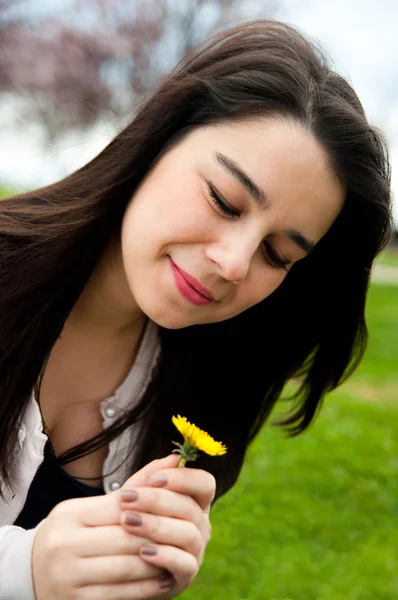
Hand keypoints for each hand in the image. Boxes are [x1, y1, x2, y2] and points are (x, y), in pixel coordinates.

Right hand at [32, 455, 179, 599]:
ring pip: (126, 567)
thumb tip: (172, 459)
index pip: (119, 507)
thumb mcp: (93, 507)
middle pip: (125, 537)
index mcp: (69, 515)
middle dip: (158, 536)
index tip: (177, 508)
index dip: (150, 507)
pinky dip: (146, 587)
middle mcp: (64, 544)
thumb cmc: (73, 533)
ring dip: (156, 563)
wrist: (32, 571)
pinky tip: (163, 580)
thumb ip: (135, 486)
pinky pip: (120, 594)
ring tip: (177, 557)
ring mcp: (68, 575)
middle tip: (184, 535)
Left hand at [119, 459, 215, 596]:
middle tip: (126, 499)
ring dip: (156, 526)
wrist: (121, 562)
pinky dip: (165, 556)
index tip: (154, 479)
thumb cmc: (133, 523)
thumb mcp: (136, 497)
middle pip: (191, 507)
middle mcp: (202, 525)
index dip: (183, 479)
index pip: (205, 483)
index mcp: (195, 501)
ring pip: (188, 534)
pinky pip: (185, 564)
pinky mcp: (187, 576)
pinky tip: (143, 551)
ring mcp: (197, 551)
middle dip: (157, 501)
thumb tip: (173, 458)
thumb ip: (150, 477)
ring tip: (127, 522)